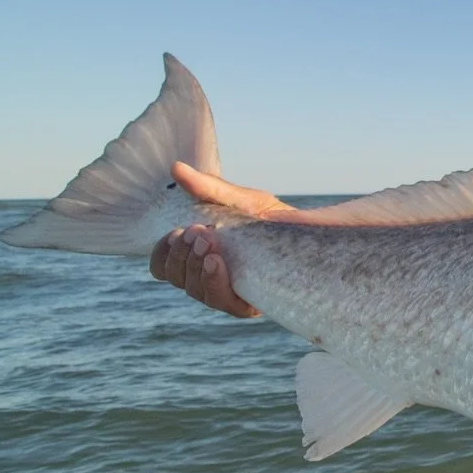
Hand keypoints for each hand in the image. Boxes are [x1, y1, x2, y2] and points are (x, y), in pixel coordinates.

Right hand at [146, 163, 293, 317]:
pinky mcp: (249, 305)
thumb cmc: (270, 220)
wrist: (309, 236)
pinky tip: (217, 262)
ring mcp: (230, 294)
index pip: (164, 267)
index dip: (162, 254)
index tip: (175, 233)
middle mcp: (210, 280)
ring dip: (195, 267)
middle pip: (177, 279)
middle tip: (196, 233)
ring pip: (196, 292)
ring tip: (207, 243)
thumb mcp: (240, 200)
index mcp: (198, 259)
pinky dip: (214, 281)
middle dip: (181, 256)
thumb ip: (208, 188)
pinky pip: (223, 302)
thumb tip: (176, 168)